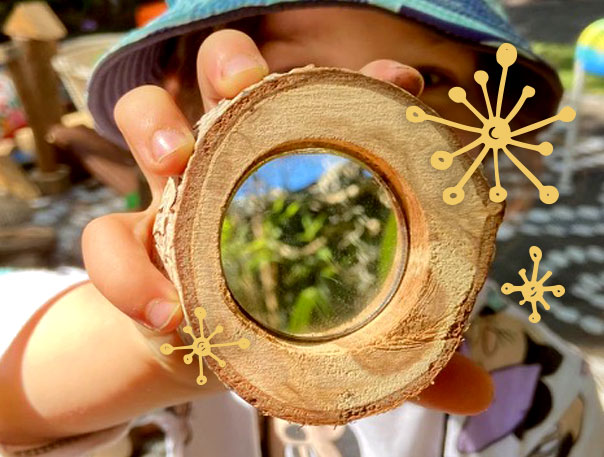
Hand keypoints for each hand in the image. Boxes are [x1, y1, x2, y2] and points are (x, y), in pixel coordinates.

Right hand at [82, 29, 491, 413]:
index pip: (327, 100)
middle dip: (231, 64)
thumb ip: (404, 352)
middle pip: (222, 75)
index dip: (363, 81)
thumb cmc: (281, 317)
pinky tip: (168, 316)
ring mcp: (170, 193)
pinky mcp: (126, 243)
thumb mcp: (347, 330)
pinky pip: (104, 240)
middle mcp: (230, 160)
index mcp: (292, 166)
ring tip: (174, 162)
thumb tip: (478, 392)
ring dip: (155, 126)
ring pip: (144, 116)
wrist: (204, 349)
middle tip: (246, 88)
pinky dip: (128, 275)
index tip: (401, 82)